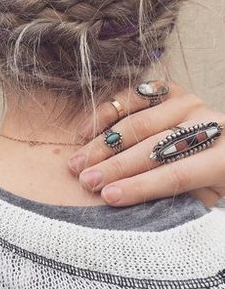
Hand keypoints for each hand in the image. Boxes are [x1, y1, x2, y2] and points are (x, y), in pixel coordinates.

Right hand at [67, 81, 224, 206]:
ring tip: (78, 162)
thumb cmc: (210, 181)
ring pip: (138, 122)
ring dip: (103, 143)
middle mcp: (208, 124)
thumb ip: (174, 195)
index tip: (107, 197)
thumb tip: (128, 194)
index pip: (176, 174)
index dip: (139, 186)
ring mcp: (188, 103)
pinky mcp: (171, 90)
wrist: (224, 147)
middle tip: (87, 180)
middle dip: (115, 166)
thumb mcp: (204, 197)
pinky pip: (133, 97)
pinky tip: (86, 133)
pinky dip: (106, 114)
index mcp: (223, 158)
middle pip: (153, 146)